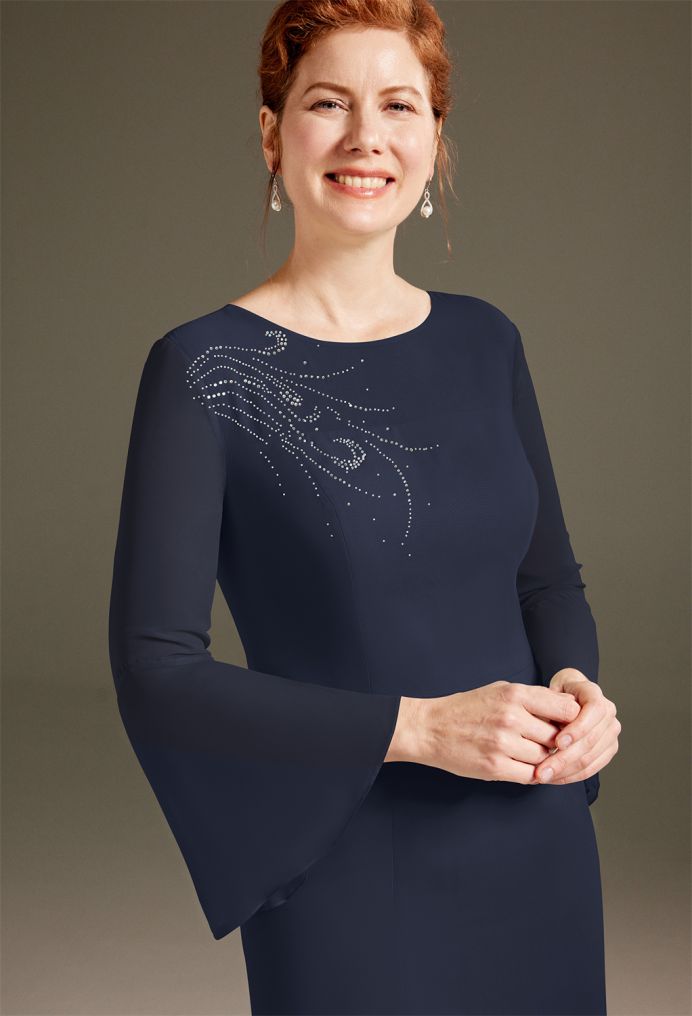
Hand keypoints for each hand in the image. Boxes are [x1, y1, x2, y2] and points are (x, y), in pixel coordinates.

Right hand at [389, 682, 580, 784]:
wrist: (430, 728)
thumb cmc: (466, 708)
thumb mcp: (500, 690)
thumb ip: (533, 698)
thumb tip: (569, 708)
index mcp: (514, 694)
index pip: (565, 708)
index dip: (573, 719)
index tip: (569, 724)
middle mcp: (511, 717)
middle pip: (557, 737)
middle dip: (557, 743)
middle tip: (551, 743)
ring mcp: (503, 744)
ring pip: (545, 758)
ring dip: (544, 759)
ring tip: (532, 753)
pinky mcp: (495, 767)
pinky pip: (530, 775)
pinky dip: (533, 774)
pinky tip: (525, 766)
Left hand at [532, 668, 619, 785]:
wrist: (565, 697)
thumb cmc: (553, 695)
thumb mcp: (546, 695)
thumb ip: (549, 708)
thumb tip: (547, 730)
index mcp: (594, 693)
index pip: (594, 711)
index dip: (577, 729)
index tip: (557, 743)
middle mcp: (608, 712)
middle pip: (591, 740)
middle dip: (564, 758)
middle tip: (542, 770)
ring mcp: (611, 732)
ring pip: (590, 758)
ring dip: (565, 771)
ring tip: (543, 777)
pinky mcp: (609, 749)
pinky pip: (592, 768)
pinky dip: (571, 776)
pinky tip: (554, 778)